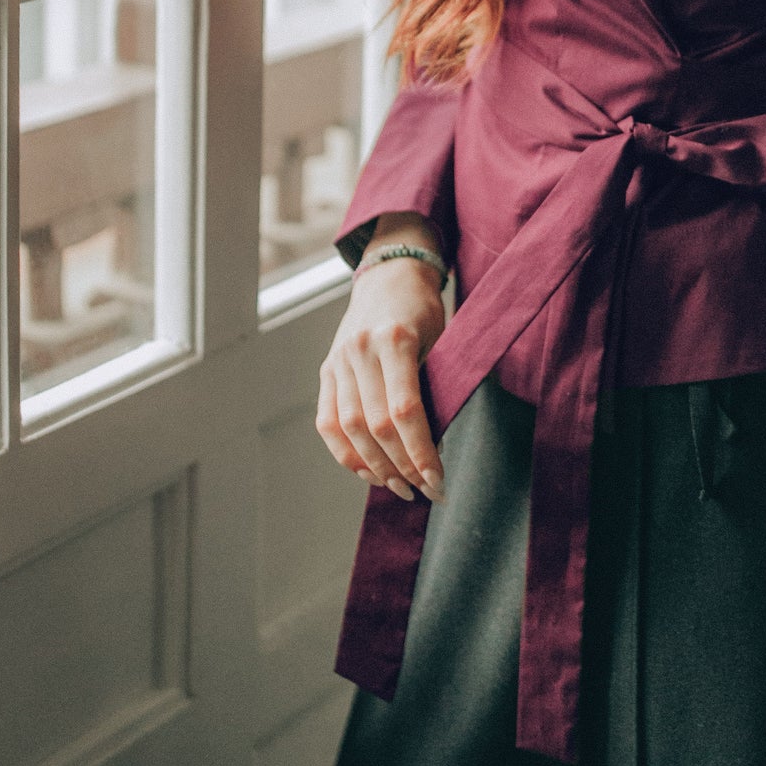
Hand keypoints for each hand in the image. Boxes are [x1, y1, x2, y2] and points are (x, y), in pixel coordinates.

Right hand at [317, 216, 448, 502]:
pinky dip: (346, 453)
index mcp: (394, 339)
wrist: (390, 274)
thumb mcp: (439, 338)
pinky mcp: (326, 370)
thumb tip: (433, 449)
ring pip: (349, 429)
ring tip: (399, 487)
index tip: (438, 481)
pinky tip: (368, 471)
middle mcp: (360, 350)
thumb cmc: (424, 309)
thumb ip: (432, 386)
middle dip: (402, 467)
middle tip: (425, 491)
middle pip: (375, 426)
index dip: (421, 453)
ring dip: (375, 467)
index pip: (405, 412)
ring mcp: (338, 360)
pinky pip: (328, 422)